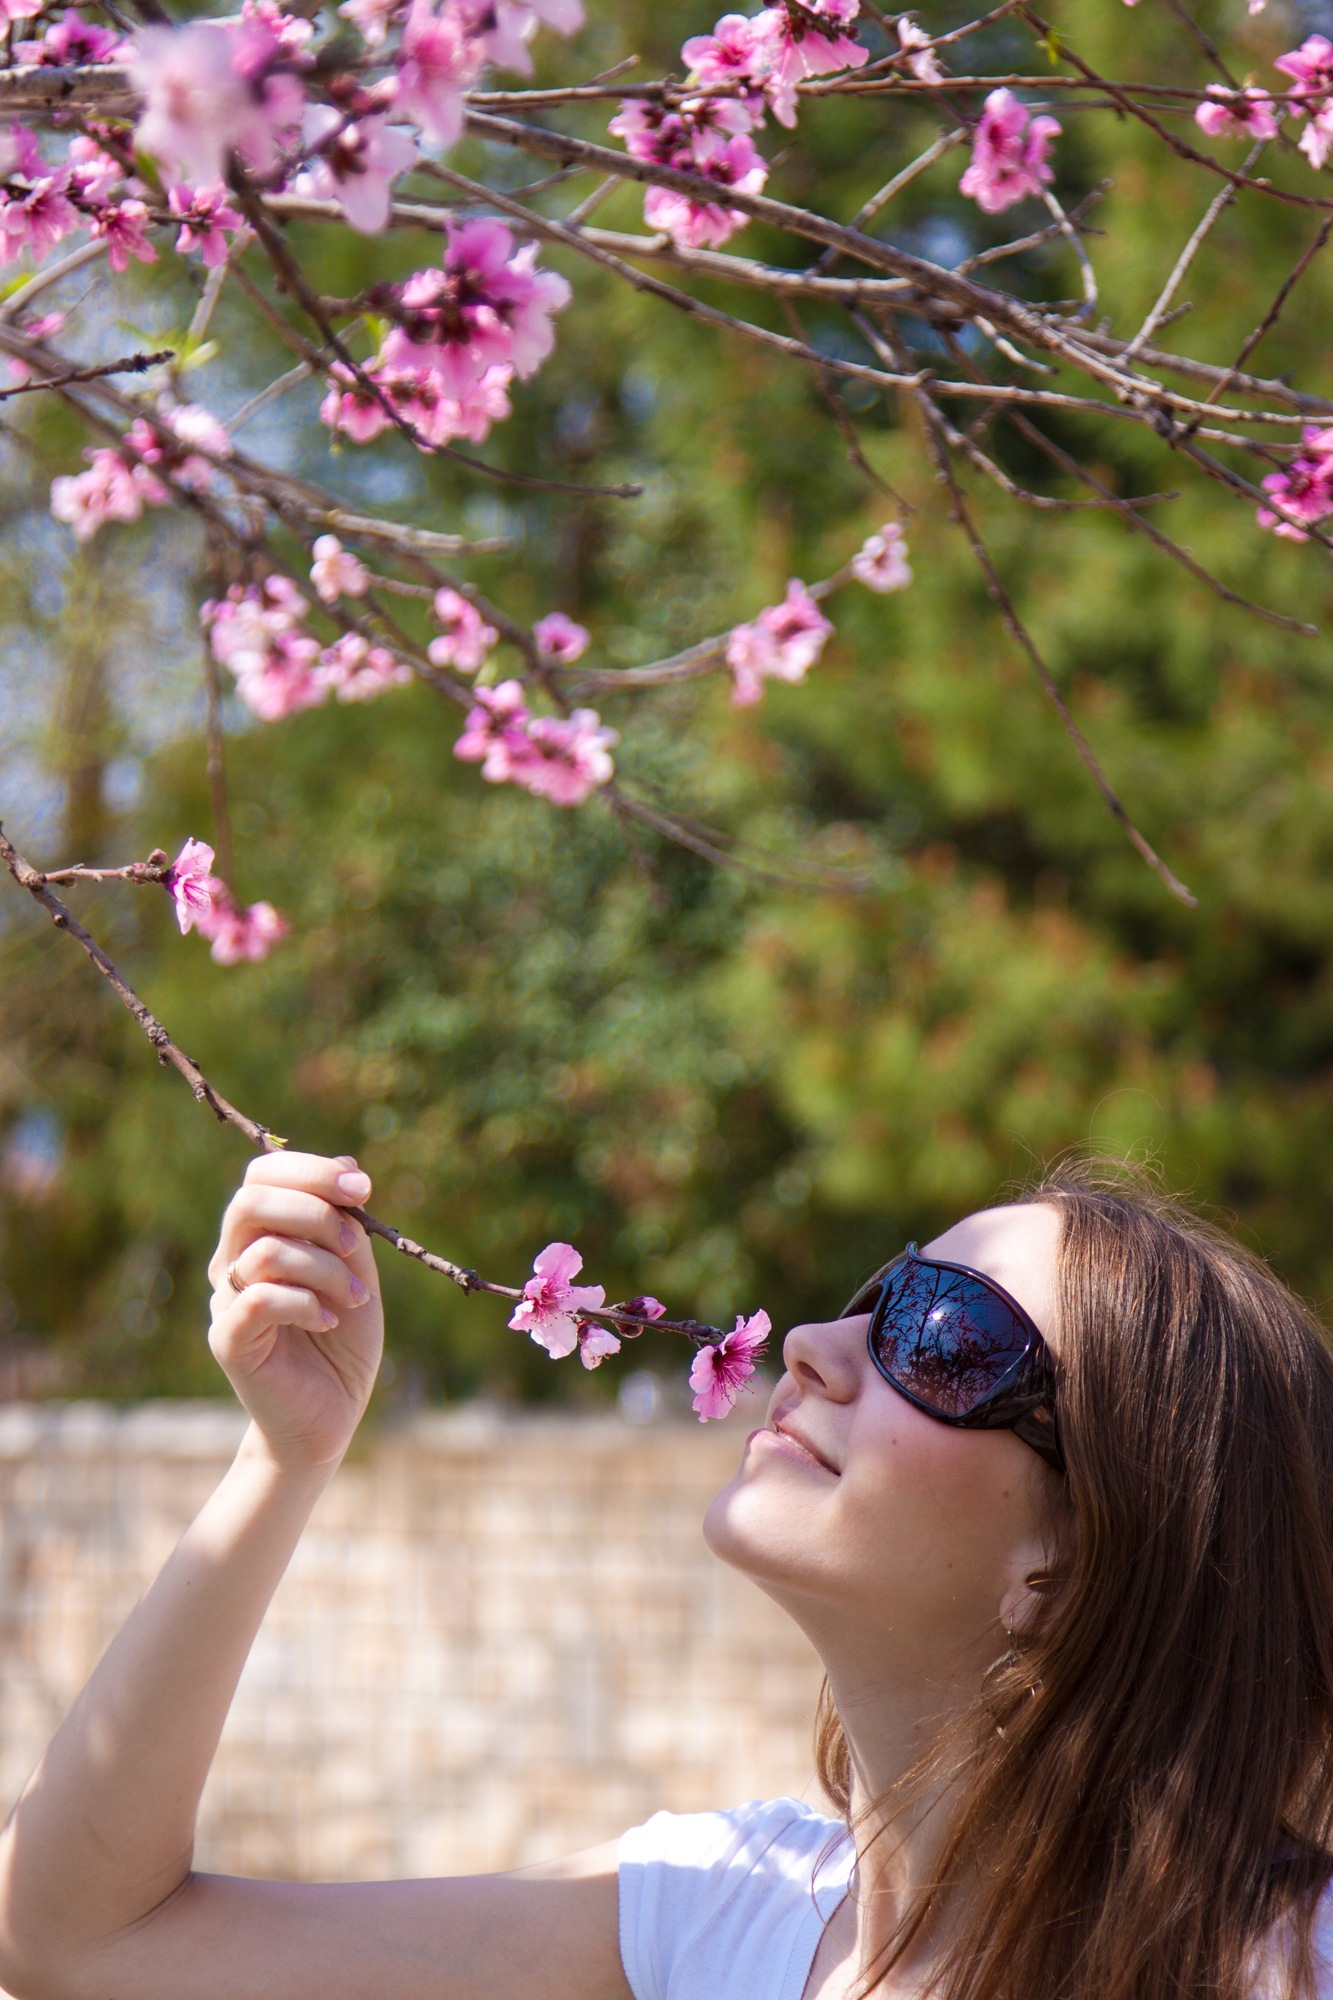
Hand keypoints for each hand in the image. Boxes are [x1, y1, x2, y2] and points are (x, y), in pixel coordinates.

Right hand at [206, 1152, 383, 1471]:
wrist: (330, 1415)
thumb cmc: (342, 1340)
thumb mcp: (356, 1269)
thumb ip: (346, 1222)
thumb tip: (349, 1165)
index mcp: (260, 1236)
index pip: (263, 1175)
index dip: (310, 1170)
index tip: (363, 1189)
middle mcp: (234, 1261)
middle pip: (251, 1201)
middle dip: (315, 1211)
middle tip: (356, 1244)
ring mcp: (227, 1301)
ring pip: (265, 1252)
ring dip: (325, 1268)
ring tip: (354, 1297)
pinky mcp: (229, 1341)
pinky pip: (260, 1300)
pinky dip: (306, 1304)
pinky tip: (327, 1322)